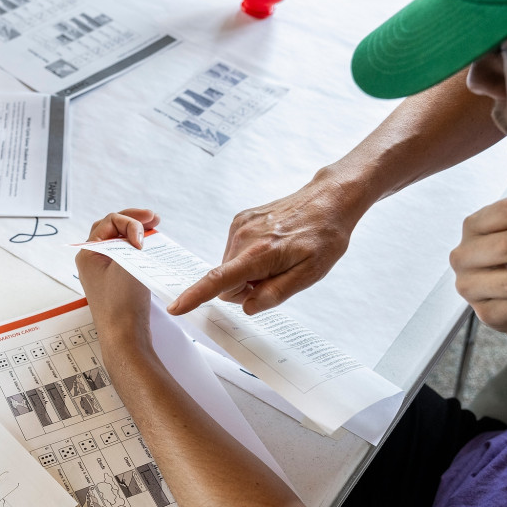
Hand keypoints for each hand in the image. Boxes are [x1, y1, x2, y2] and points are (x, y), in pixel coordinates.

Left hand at [76, 210, 159, 351]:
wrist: (124, 337)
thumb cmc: (121, 304)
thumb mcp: (125, 262)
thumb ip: (131, 240)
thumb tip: (139, 232)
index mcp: (88, 253)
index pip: (110, 221)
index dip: (130, 222)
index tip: (143, 238)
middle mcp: (92, 261)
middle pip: (111, 228)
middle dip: (133, 220)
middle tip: (154, 219)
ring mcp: (103, 273)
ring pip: (119, 243)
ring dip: (136, 234)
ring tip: (155, 230)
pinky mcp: (115, 283)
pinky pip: (125, 258)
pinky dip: (137, 250)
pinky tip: (151, 251)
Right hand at [167, 178, 361, 315]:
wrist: (330, 199)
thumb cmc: (324, 236)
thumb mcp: (310, 274)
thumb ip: (276, 293)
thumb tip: (247, 306)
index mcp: (259, 254)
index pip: (219, 280)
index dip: (196, 296)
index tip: (176, 307)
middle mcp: (243, 237)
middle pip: (226, 281)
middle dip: (244, 288)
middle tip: (276, 278)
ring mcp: (240, 226)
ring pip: (230, 267)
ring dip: (248, 272)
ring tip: (278, 259)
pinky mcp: (241, 219)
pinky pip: (235, 251)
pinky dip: (248, 257)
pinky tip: (272, 247)